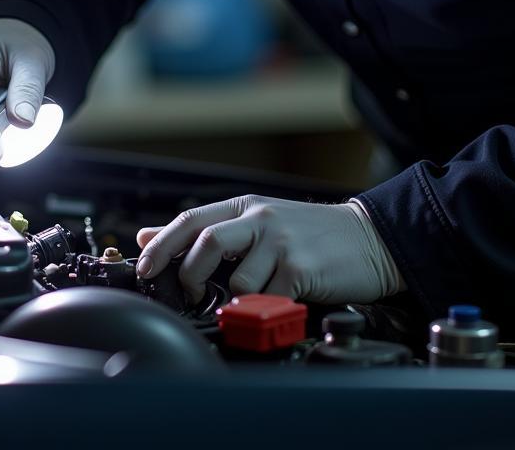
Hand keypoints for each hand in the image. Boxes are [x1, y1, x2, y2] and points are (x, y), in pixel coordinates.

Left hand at [135, 195, 405, 304]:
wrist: (369, 239)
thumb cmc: (310, 234)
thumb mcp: (255, 221)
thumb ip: (206, 229)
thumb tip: (149, 235)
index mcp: (244, 207)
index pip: (190, 221)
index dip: (160, 245)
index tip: (144, 268)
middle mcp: (259, 219)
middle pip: (206, 242)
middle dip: (189, 274)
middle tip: (190, 293)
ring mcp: (281, 242)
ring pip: (238, 279)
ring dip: (236, 299)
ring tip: (248, 300)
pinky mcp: (302, 268)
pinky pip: (269, 297)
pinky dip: (265, 307)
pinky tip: (275, 301)